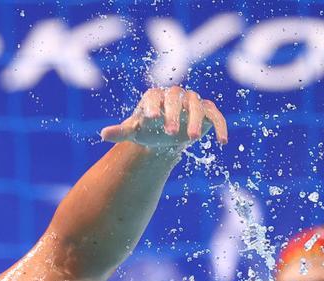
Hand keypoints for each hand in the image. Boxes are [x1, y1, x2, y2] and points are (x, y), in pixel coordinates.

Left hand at [100, 86, 227, 151]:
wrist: (164, 134)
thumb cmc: (146, 130)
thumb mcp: (133, 132)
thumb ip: (120, 132)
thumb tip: (102, 134)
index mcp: (154, 97)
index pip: (153, 96)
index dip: (153, 106)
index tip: (151, 119)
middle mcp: (175, 95)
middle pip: (176, 98)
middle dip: (174, 114)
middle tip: (170, 132)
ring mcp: (192, 101)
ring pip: (197, 106)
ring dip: (195, 120)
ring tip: (192, 138)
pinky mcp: (207, 110)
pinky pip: (215, 115)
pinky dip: (220, 126)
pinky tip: (221, 142)